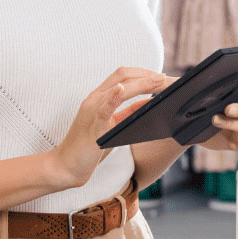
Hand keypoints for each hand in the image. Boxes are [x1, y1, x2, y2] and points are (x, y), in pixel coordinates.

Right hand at [48, 67, 173, 189]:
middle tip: (170, 80)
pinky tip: (122, 89)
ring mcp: (92, 111)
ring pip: (118, 88)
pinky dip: (113, 97)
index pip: (123, 75)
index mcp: (99, 97)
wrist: (66, 166)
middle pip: (124, 76)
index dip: (145, 72)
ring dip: (143, 83)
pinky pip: (103, 110)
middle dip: (150, 75)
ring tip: (161, 82)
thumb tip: (151, 103)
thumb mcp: (113, 126)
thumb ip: (129, 113)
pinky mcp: (92, 128)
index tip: (163, 76)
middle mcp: (94, 99)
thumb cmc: (89, 147)